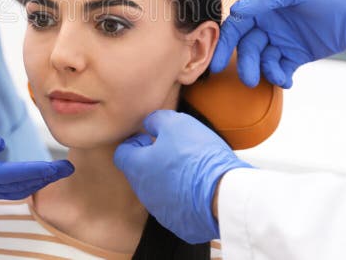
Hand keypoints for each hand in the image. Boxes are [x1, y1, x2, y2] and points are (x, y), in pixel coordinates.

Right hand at [0, 119, 73, 198]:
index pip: (9, 175)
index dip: (33, 171)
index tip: (54, 167)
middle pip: (17, 185)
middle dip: (44, 177)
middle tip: (67, 168)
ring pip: (16, 190)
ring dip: (39, 182)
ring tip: (59, 172)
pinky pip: (10, 189)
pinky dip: (28, 183)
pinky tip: (40, 176)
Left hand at [114, 110, 250, 243]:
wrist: (223, 195)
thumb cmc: (197, 156)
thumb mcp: (176, 124)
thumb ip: (157, 121)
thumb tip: (150, 124)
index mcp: (138, 167)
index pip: (122, 154)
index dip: (135, 143)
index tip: (151, 139)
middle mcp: (143, 192)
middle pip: (139, 173)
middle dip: (152, 161)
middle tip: (174, 152)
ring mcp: (159, 210)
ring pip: (156, 191)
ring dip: (167, 180)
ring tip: (189, 170)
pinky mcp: (177, 224)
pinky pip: (174, 207)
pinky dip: (181, 198)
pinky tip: (198, 189)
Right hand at [210, 0, 345, 87]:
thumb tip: (236, 11)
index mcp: (265, 4)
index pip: (238, 24)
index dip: (225, 43)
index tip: (218, 63)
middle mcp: (270, 22)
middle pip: (247, 46)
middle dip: (246, 63)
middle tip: (248, 80)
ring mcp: (283, 39)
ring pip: (263, 60)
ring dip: (264, 71)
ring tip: (275, 78)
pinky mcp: (297, 55)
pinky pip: (280, 69)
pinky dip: (280, 77)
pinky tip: (287, 80)